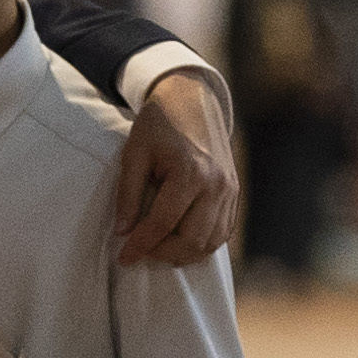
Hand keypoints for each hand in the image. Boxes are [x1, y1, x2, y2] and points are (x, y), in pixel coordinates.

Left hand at [112, 69, 241, 267]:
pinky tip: (180, 241)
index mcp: (190, 171)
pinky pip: (222, 232)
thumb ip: (128, 194)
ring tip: (158, 249)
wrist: (193, 100)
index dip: (141, 245)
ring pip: (211, 242)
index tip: (123, 257)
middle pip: (191, 240)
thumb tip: (122, 232)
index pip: (163, 223)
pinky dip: (202, 244)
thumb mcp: (134, 153)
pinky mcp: (235, 193)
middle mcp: (216, 184)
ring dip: (183, 254)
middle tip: (140, 251)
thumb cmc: (159, 125)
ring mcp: (230, 190)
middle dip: (163, 254)